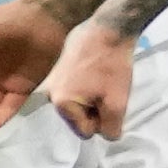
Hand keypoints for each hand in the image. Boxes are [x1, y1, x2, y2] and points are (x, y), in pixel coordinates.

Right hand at [47, 21, 137, 140]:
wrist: (108, 30)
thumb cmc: (112, 66)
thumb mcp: (117, 101)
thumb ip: (112, 126)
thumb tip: (107, 138)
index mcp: (61, 104)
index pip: (85, 130)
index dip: (102, 120)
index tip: (109, 101)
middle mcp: (50, 95)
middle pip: (79, 118)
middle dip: (95, 110)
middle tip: (107, 91)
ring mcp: (52, 83)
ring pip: (78, 104)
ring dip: (92, 99)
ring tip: (103, 81)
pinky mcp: (58, 72)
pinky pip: (75, 91)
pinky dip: (87, 88)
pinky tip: (97, 75)